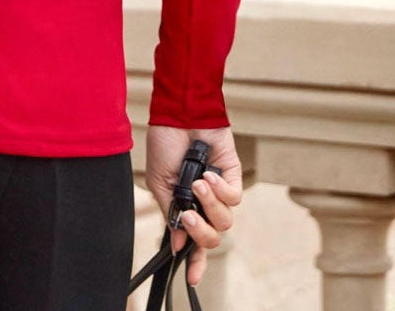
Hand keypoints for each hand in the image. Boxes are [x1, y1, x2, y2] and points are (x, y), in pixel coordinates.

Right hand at [144, 125, 243, 288]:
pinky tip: (208, 175)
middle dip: (201, 232)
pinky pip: (234, 198)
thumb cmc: (166, 145)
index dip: (195, 262)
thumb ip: (171, 213)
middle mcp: (205, 204)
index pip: (194, 242)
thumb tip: (178, 243)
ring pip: (225, 220)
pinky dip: (221, 190)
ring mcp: (221, 191)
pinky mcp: (234, 176)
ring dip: (209, 204)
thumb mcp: (160, 183)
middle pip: (213, 237)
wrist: (178, 116)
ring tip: (197, 182)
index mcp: (186, 208)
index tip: (193, 279)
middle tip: (188, 215)